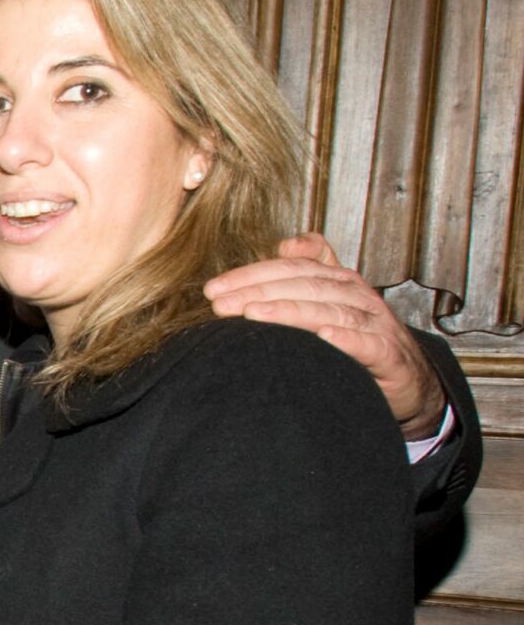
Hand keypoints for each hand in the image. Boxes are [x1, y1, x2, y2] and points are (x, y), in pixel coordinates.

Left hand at [205, 234, 445, 437]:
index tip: (214, 289)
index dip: (252, 275)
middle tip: (220, 304)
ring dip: (291, 312)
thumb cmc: (364, 340)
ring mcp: (376, 324)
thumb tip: (286, 245)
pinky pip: (369, 343)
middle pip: (306, 286)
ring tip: (254, 314)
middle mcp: (358, 297)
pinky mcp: (390, 355)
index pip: (291, 270)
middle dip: (259, 292)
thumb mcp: (335, 301)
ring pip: (331, 311)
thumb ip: (312, 271)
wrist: (410, 379)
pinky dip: (348, 339)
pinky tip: (325, 338)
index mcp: (340, 282)